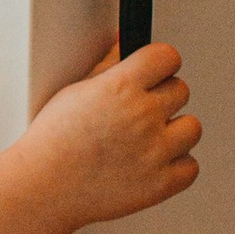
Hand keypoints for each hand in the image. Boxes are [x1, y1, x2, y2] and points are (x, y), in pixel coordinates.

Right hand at [21, 40, 199, 226]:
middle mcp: (142, 116)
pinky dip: (176, 166)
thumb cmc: (52, 142)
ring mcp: (155, 151)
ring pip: (192, 127)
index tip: (155, 73)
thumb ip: (107, 66)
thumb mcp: (74, 91)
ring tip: (147, 140)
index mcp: (120, 87)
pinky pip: (190, 166)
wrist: (42, 188)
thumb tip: (125, 45)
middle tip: (139, 112)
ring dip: (174, 132)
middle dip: (162, 98)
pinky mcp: (160, 183)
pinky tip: (153, 163)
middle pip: (181, 90)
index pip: (167, 57)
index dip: (160, 64)